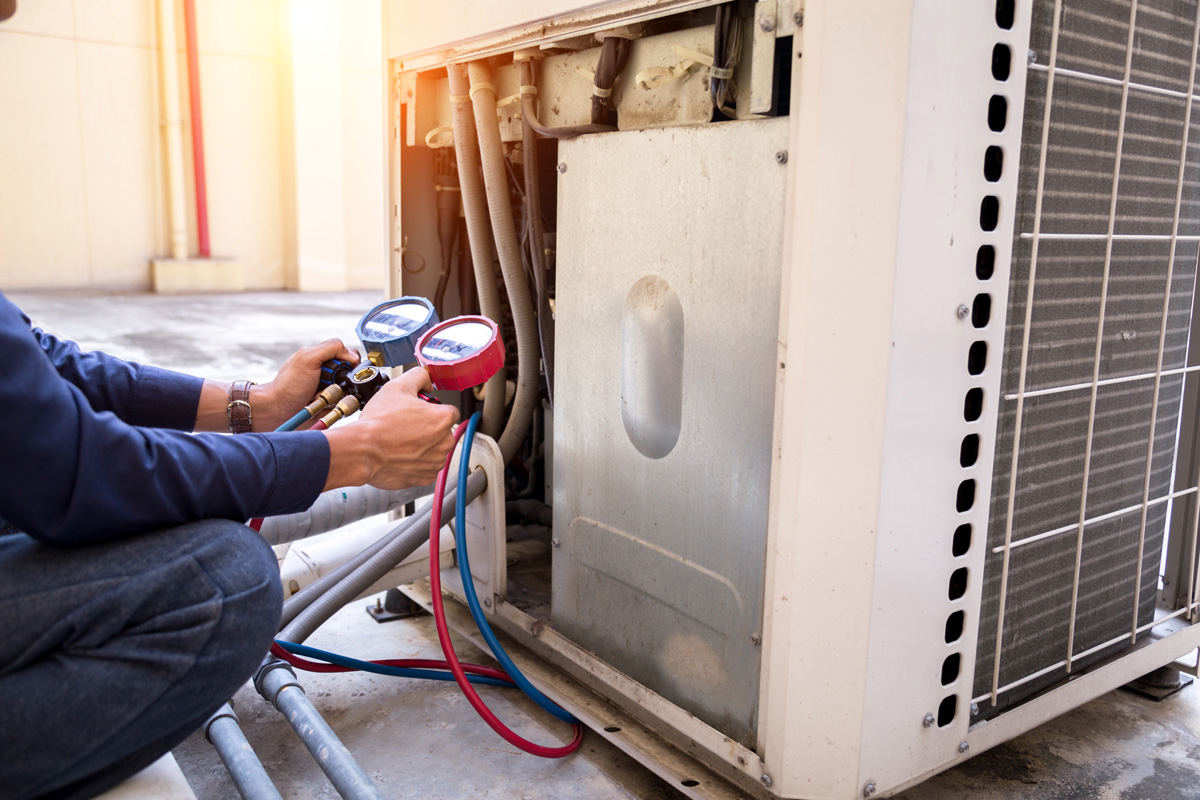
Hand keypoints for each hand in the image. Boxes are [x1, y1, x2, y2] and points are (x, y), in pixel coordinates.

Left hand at [251, 339, 359, 431]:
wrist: (276, 411)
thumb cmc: (287, 385)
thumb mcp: (308, 358)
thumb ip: (331, 348)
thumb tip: (353, 355)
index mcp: (323, 358)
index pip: (349, 356)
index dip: (350, 364)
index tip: (343, 371)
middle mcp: (327, 373)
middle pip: (351, 376)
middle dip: (342, 383)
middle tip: (325, 385)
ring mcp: (329, 390)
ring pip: (349, 392)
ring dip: (336, 396)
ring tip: (318, 397)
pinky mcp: (329, 405)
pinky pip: (342, 406)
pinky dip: (334, 407)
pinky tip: (319, 406)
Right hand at [322, 368, 459, 490]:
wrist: (362, 451)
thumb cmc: (379, 423)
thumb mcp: (398, 386)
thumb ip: (419, 376)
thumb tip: (426, 379)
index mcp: (443, 419)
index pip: (449, 410)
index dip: (433, 408)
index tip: (419, 410)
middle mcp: (444, 443)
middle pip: (442, 431)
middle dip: (428, 427)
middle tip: (406, 424)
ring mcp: (434, 462)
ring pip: (434, 449)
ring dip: (422, 445)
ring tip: (400, 439)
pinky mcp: (424, 477)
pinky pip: (425, 466)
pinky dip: (415, 462)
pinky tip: (400, 453)